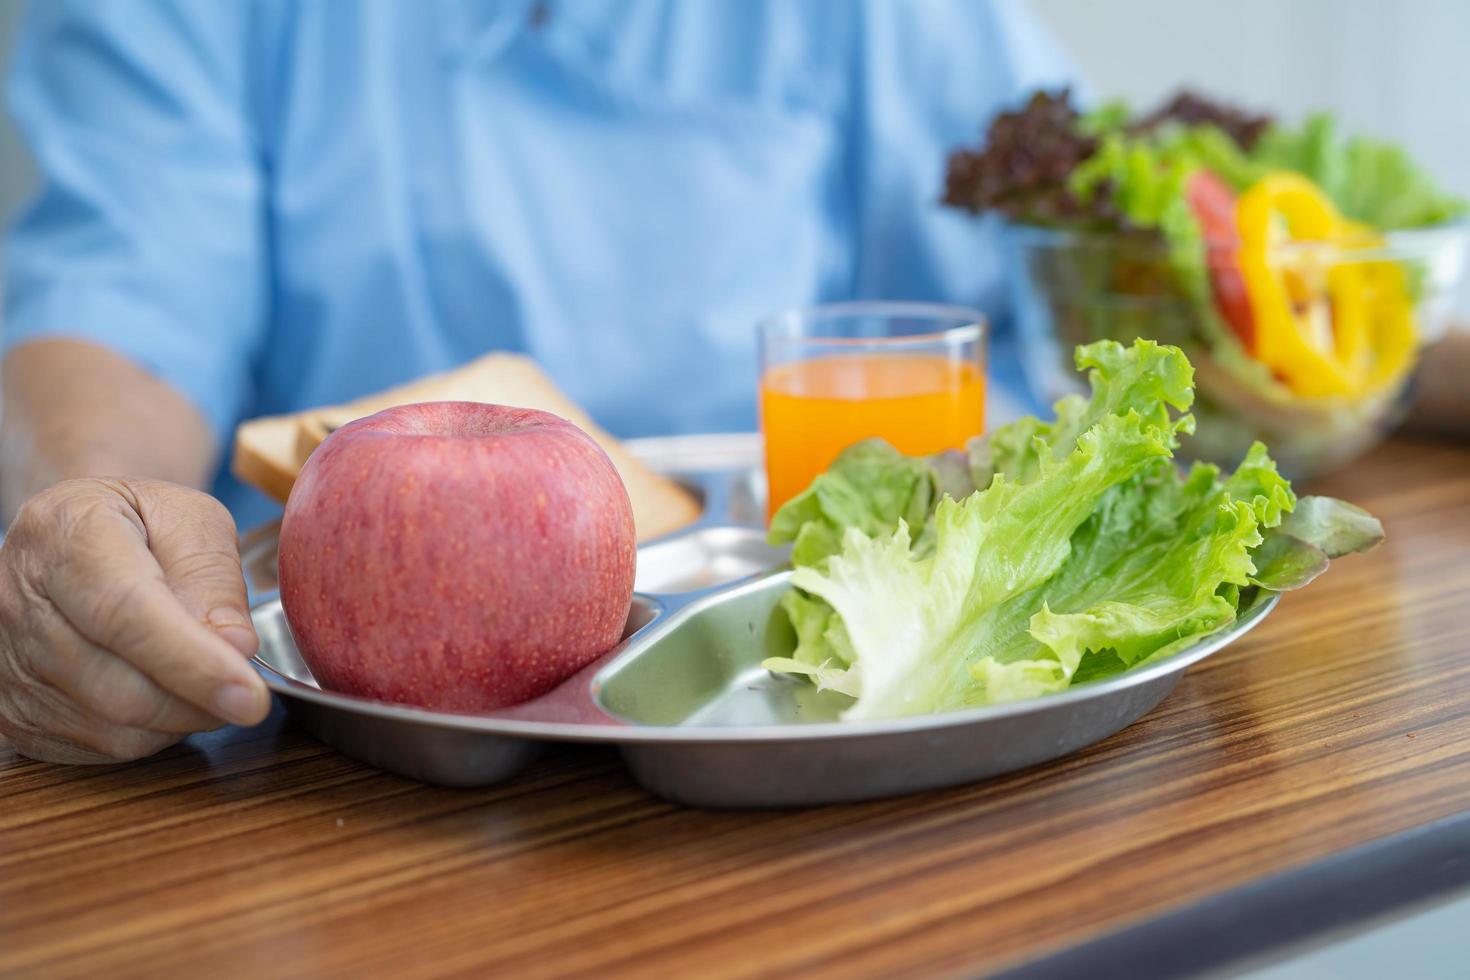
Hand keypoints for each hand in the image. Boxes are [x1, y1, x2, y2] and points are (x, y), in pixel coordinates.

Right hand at [0, 478, 269, 762]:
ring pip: (114, 728)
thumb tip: (235, 647)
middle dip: (201, 700)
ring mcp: (8, 664)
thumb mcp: (190, 520)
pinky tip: (162, 690)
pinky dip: (151, 732)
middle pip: (120, 687)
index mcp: (66, 537)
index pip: (126, 614)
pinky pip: (100, 747)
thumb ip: (214, 578)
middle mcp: (19, 603)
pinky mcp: (12, 712)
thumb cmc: (136, 524)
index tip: (251, 696)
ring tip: (200, 674)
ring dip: (181, 717)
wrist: (66, 539)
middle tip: (247, 688)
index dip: (193, 663)